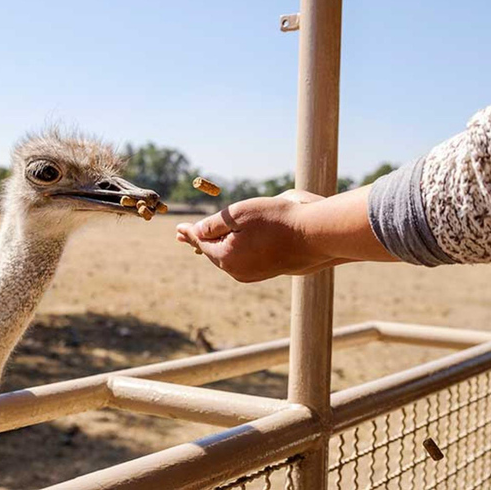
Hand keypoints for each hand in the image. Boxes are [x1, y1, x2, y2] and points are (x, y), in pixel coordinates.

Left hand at [176, 187, 392, 282]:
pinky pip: (241, 261)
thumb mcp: (239, 214)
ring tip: (203, 240)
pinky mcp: (265, 272)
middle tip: (182, 234)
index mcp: (226, 257)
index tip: (177, 229)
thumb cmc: (278, 220)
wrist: (313, 236)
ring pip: (227, 258)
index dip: (188, 233)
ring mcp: (252, 274)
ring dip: (215, 246)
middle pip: (212, 253)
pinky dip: (232, 251)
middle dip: (199, 241)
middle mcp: (236, 270)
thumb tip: (196, 233)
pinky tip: (229, 246)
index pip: (201, 242)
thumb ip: (213, 224)